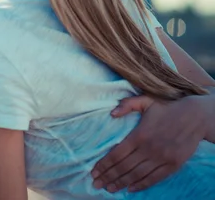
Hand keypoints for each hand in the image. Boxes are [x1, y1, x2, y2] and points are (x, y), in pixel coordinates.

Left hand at [91, 94, 205, 192]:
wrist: (196, 116)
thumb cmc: (168, 107)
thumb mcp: (146, 100)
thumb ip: (127, 105)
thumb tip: (112, 113)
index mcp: (139, 135)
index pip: (116, 154)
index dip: (103, 165)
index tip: (94, 172)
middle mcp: (149, 149)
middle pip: (124, 167)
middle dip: (108, 177)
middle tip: (96, 184)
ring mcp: (161, 158)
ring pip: (137, 175)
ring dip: (121, 183)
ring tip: (109, 189)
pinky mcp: (173, 165)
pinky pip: (154, 178)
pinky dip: (142, 185)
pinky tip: (130, 189)